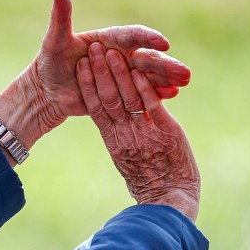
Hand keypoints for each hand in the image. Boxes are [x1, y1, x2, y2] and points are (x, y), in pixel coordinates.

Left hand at [0, 0, 190, 159]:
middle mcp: (120, 56)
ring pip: (149, 76)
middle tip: (184, 70)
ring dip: (167, 78)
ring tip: (184, 82)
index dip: (148, 38)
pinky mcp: (120, 94)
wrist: (48, 90)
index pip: (133, 35)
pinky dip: (156, 94)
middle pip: (147, 58)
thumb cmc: (50, 62)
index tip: (163, 42)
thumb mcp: (54, 40)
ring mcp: (122, 76)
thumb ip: (61, 17)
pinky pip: (141, 94)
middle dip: (166, 63)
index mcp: (109, 39)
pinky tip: (171, 95)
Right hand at [77, 42, 199, 221]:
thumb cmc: (150, 185)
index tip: (81, 67)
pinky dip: (144, 86)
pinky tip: (137, 69)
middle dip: (100, 72)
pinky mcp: (166, 131)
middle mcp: (125, 135)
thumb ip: (121, 141)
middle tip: (92, 48)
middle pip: (108, 99)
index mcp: (114, 142)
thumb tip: (114, 126)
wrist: (169, 200)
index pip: (96, 109)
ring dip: (119, 73)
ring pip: (127, 98)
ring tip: (112, 51)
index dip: (88, 86)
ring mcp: (145, 132)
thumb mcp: (127, 162)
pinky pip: (151, 105)